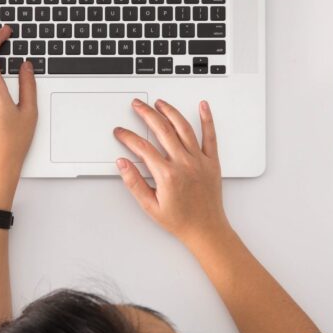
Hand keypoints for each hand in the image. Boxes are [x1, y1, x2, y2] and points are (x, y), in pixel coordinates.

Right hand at [113, 99, 229, 242]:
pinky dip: (207, 119)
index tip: (121, 132)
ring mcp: (199, 161)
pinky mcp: (212, 162)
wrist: (206, 230)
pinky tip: (203, 106)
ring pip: (183, 128)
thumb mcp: (150, 206)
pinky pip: (210, 136)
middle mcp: (184, 164)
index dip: (128, 137)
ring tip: (160, 103)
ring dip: (170, 112)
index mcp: (167, 175)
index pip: (142, 148)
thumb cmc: (180, 220)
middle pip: (162, 130)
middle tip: (137, 105)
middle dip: (146, 114)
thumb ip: (134, 182)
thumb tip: (122, 163)